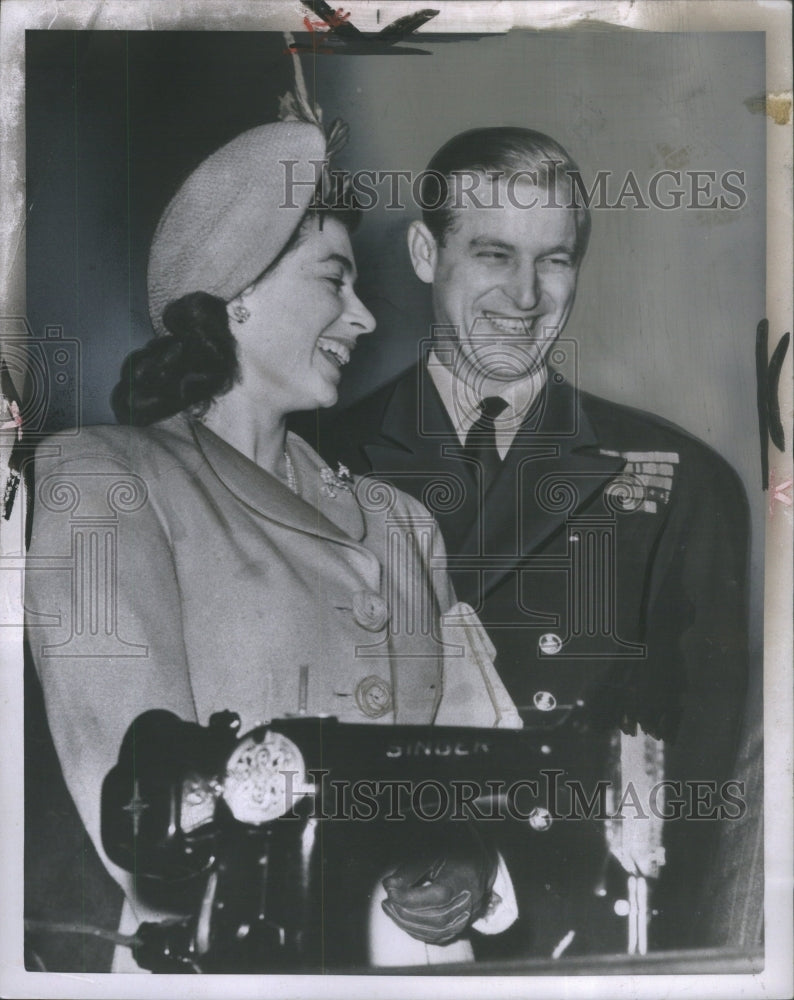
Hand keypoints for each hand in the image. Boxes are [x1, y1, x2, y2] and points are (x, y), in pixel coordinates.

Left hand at [381, 829, 496, 944]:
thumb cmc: (449, 852)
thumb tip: (389, 886)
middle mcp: (471, 899)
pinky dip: (419, 931)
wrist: (474, 859)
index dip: (413, 897)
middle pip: (439, 917)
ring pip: (439, 931)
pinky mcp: (464, 924)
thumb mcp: (430, 854)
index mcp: (464, 876)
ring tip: (391, 910)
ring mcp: (470, 914)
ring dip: (410, 924)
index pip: (439, 894)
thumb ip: (410, 871)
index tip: (391, 892)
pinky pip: (440, 936)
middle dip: (408, 913)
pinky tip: (404, 920)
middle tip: (387, 902)